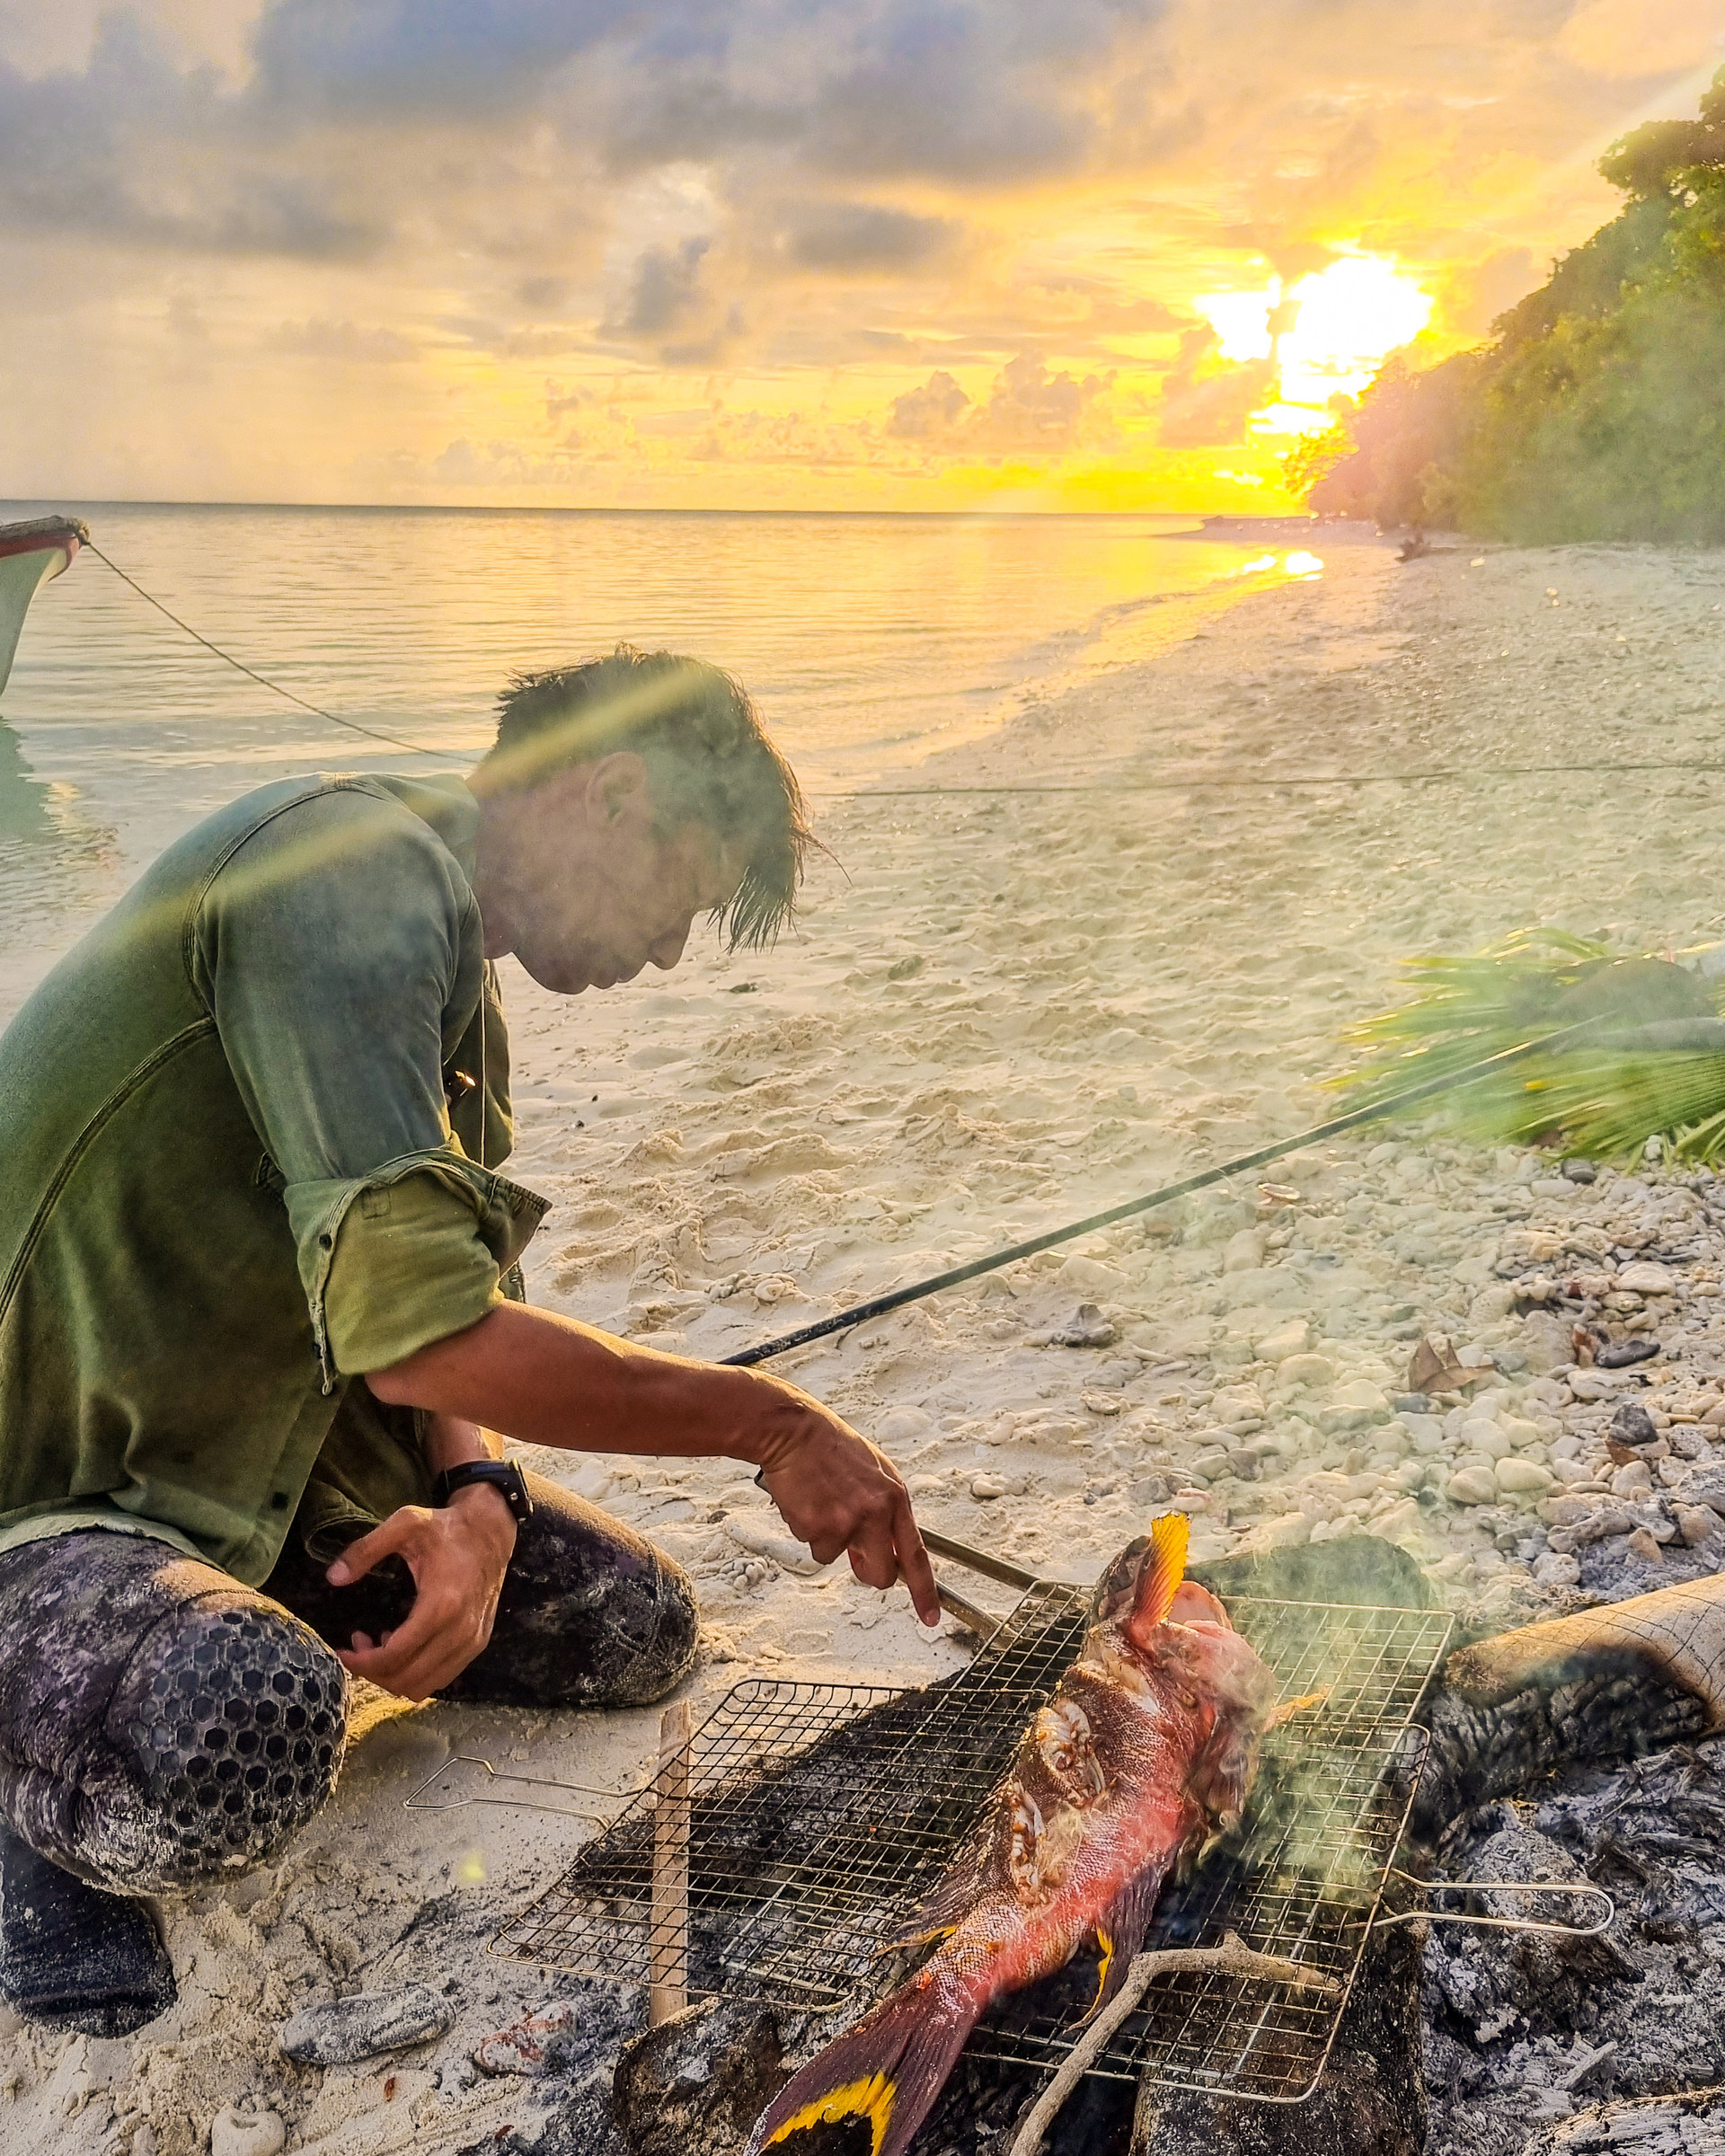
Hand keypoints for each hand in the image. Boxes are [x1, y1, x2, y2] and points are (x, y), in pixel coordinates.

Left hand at [326, 1484, 516, 1700]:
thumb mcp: (405, 1525)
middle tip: (357, 1645)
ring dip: (395, 1676)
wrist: (491, 1529)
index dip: (362, 1662)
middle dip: (374, 1670)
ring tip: (379, 1646)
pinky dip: (418, 1672)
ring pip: (425, 1685)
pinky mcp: (478, 1642)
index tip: (341, 1649)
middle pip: (407, 1679)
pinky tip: (406, 1645)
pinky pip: (443, 1677)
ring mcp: (472, 1640)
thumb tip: (333, 1577)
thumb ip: (366, 1549)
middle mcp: (461, 1631)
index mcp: (441, 1605)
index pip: (395, 1656)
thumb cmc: (447, 1527)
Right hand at [752, 1396, 940, 1626]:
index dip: (926, 1591)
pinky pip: (812, 1545)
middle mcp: (876, 1513)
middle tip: (851, 1550)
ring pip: (836, 1558)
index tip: (931, 1617)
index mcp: (895, 1497)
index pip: (916, 1554)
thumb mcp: (873, 1472)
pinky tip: (806, 1501)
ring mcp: (846, 1522)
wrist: (794, 1430)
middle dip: (865, 1570)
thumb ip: (882, 1511)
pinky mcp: (817, 1527)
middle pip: (880, 1574)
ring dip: (826, 1539)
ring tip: (821, 1501)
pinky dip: (806, 1529)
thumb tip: (875, 1550)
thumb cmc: (831, 1448)